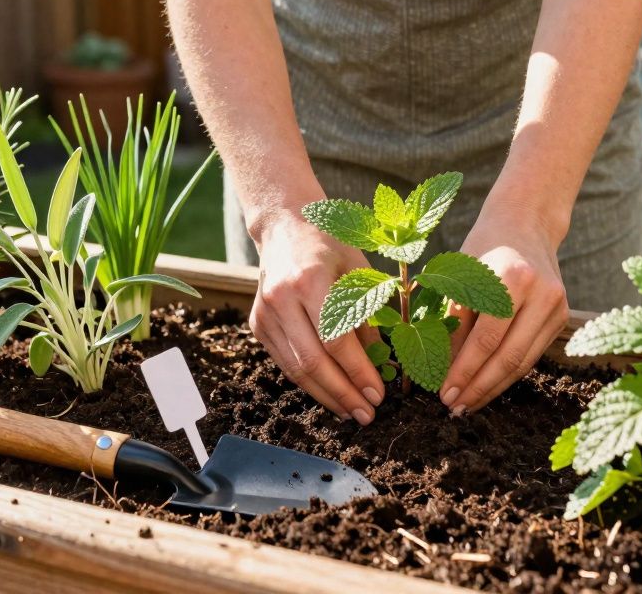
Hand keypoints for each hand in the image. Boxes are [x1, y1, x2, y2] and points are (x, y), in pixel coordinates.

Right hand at [248, 211, 384, 424]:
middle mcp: (281, 299)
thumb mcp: (360, 272)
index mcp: (309, 280)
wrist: (285, 226)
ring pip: (296, 369)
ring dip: (326, 396)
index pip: (336, 341)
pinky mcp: (258, 324)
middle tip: (367, 414)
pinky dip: (309, 382)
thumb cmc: (330, 246)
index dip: (358, 373)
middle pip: (313, 362)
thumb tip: (383, 367)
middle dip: (343, 394)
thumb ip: (368, 317)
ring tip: (351, 412)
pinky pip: (285, 362)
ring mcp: (264, 313)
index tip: (379, 395)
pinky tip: (330, 394)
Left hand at [440, 210, 569, 414]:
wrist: (525, 223)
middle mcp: (542, 293)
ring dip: (493, 387)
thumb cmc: (483, 248)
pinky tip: (486, 387)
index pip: (486, 338)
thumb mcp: (459, 275)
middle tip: (453, 408)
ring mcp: (557, 306)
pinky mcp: (562, 317)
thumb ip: (452, 321)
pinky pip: (531, 355)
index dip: (464, 370)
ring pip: (523, 362)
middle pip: (509, 357)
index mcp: (513, 277)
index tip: (442, 392)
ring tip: (467, 404)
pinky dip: (507, 374)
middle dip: (478, 387)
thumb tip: (441, 370)